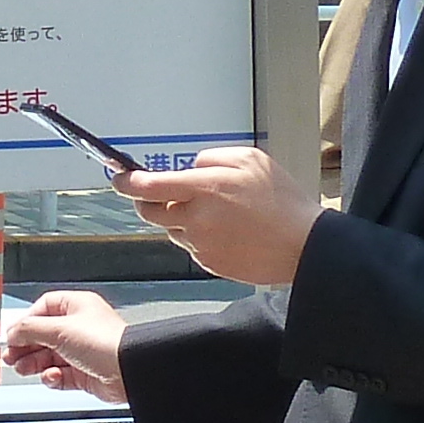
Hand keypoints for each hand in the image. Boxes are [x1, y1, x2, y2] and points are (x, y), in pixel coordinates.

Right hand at [3, 290, 129, 401]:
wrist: (129, 371)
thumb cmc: (105, 343)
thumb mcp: (58, 329)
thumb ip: (29, 329)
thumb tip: (11, 331)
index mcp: (76, 307)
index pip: (42, 308)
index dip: (25, 322)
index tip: (11, 335)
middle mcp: (79, 327)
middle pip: (42, 335)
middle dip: (25, 346)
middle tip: (11, 356)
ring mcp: (81, 351)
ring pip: (48, 357)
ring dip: (33, 363)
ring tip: (24, 368)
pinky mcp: (84, 373)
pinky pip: (60, 375)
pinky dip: (52, 377)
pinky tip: (52, 376)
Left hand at [121, 146, 320, 286]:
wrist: (303, 246)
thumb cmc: (281, 200)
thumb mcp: (250, 160)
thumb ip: (210, 160)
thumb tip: (188, 169)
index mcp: (204, 189)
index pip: (148, 186)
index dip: (127, 182)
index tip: (119, 178)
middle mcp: (196, 219)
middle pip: (149, 212)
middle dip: (148, 201)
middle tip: (162, 193)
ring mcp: (200, 244)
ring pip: (172, 229)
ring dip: (180, 219)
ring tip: (216, 212)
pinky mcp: (208, 263)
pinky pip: (190, 246)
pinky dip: (198, 236)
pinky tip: (226, 231)